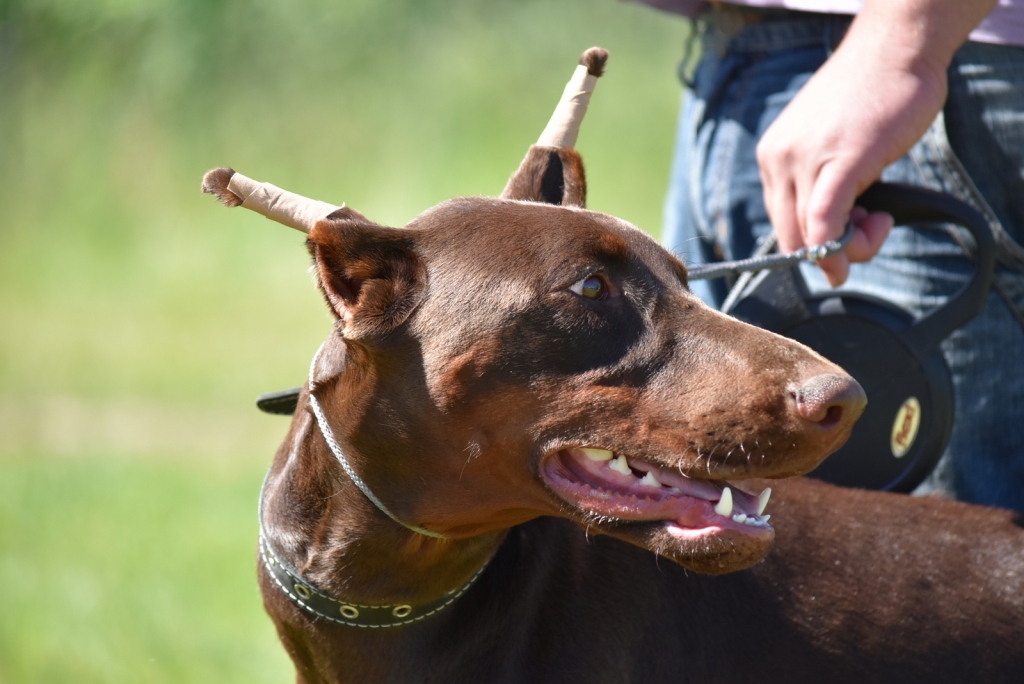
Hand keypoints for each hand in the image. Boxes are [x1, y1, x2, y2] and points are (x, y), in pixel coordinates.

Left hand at [755, 21, 949, 285]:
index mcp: (772, 157)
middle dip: (830, 254)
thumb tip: (832, 233)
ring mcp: (804, 161)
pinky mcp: (839, 163)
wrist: (895, 48)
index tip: (848, 237)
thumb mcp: (831, 145)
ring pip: (811, 236)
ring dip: (851, 246)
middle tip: (870, 234)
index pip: (781, 223)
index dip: (814, 246)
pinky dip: (843, 245)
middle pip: (790, 237)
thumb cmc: (873, 95)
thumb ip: (822, 183)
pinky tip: (875, 232)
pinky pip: (826, 222)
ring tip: (881, 221)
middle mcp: (778, 160)